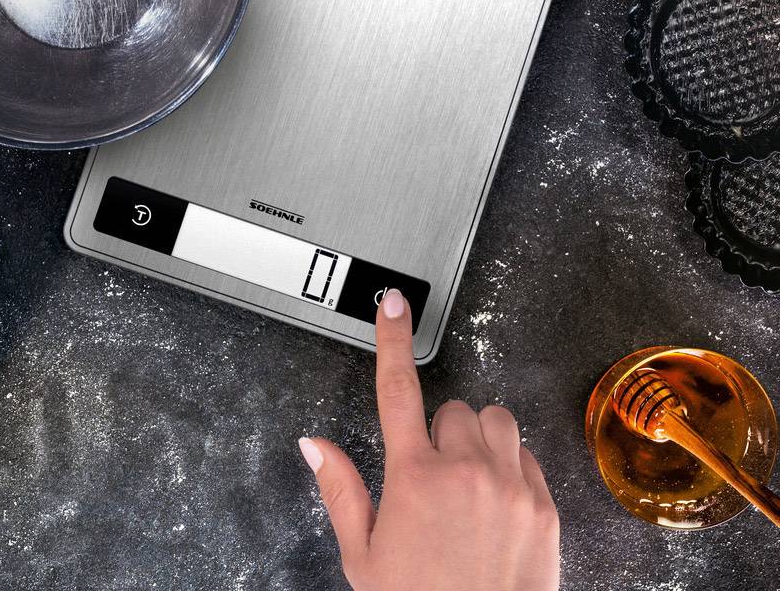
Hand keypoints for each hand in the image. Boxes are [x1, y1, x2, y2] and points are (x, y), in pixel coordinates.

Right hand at [299, 290, 558, 590]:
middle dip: (438, 432)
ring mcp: (511, 487)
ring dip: (478, 439)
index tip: (392, 302)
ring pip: (495, 422)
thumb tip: (314, 444)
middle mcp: (466, 473)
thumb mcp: (363, 556)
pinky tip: (493, 502)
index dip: (391, 338)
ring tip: (466, 481)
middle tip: (429, 476)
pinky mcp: (544, 506)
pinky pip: (527, 455)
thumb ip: (340, 490)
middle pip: (452, 408)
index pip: (397, 389)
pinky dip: (509, 466)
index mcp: (414, 478)